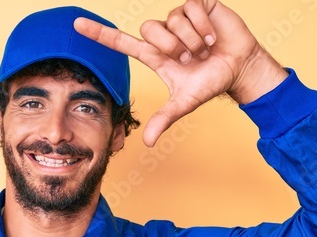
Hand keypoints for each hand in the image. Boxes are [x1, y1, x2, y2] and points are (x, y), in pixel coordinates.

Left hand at [74, 0, 287, 146]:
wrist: (240, 68)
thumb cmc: (211, 82)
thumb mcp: (185, 102)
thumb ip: (164, 119)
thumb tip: (147, 142)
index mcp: (155, 54)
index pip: (122, 42)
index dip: (100, 34)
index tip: (76, 25)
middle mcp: (163, 33)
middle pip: (150, 31)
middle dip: (171, 47)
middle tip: (188, 58)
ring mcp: (179, 17)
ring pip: (172, 21)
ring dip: (191, 39)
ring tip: (203, 48)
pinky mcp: (198, 4)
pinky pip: (190, 8)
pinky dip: (202, 25)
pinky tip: (212, 35)